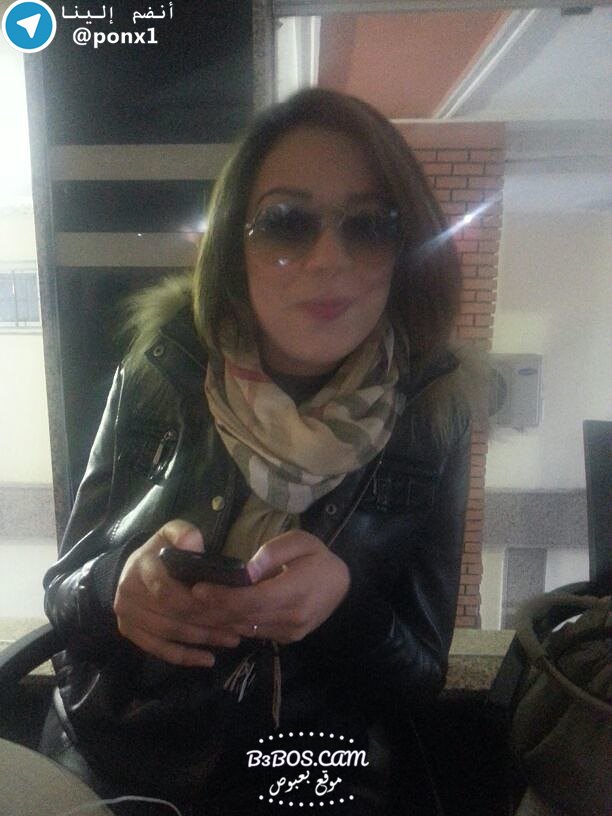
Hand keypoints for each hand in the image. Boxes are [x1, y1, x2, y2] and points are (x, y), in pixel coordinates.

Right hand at [114, 519, 240, 666]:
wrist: (130, 568)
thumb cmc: (159, 550)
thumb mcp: (171, 533)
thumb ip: (184, 534)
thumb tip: (194, 546)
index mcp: (141, 567)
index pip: (168, 590)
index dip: (196, 600)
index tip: (225, 605)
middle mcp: (129, 593)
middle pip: (172, 614)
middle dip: (207, 622)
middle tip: (238, 626)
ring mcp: (127, 615)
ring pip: (169, 634)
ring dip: (202, 640)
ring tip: (232, 639)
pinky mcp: (129, 632)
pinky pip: (158, 649)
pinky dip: (184, 657)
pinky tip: (208, 659)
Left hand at [191, 530, 349, 643]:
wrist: (343, 585)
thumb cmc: (318, 557)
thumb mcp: (301, 541)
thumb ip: (273, 552)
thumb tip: (246, 571)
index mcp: (295, 591)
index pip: (251, 600)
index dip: (222, 597)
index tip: (199, 588)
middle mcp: (292, 618)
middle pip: (244, 617)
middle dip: (214, 609)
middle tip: (190, 597)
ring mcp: (290, 632)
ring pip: (247, 628)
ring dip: (221, 619)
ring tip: (199, 605)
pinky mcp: (288, 638)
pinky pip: (256, 632)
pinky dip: (236, 623)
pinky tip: (221, 612)